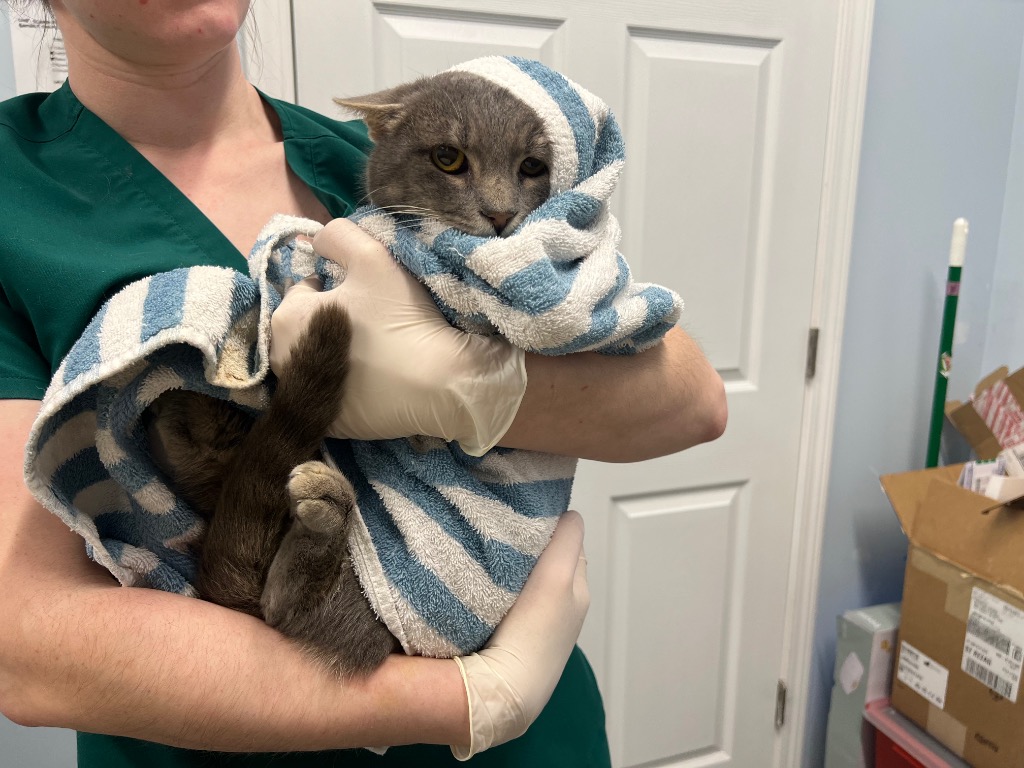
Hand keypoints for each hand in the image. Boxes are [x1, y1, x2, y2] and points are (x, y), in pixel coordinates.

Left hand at [268, 219, 527, 455]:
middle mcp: (283, 362)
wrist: (440, 384)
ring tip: (373, 351)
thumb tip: (316, 241)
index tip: (364, 296)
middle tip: (369, 322)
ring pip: (317, 362)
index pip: (303, 290)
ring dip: (334, 353)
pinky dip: (348, 385)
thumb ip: (337, 235)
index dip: (334, 287)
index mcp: (286, 319)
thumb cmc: (401, 318)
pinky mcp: (332, 426)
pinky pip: (335, 393)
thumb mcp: (372, 256)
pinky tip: (375, 380)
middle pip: (304, 328)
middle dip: (327, 322)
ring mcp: (309, 397)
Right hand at [450, 510, 589, 759]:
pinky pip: (511, 599)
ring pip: (528, 579)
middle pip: (549, 560)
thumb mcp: (558, 576)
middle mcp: (564, 608)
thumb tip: (568, 514)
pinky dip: (503, 588)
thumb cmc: (534, 632)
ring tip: (493, 554)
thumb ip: (567, 540)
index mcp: (578, 590)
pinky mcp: (512, 638)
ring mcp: (537, 625)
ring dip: (515, 566)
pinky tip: (486, 584)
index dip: (551, 526)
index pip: (569, 542)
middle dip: (533, 544)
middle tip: (507, 531)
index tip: (526, 513)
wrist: (503, 689)